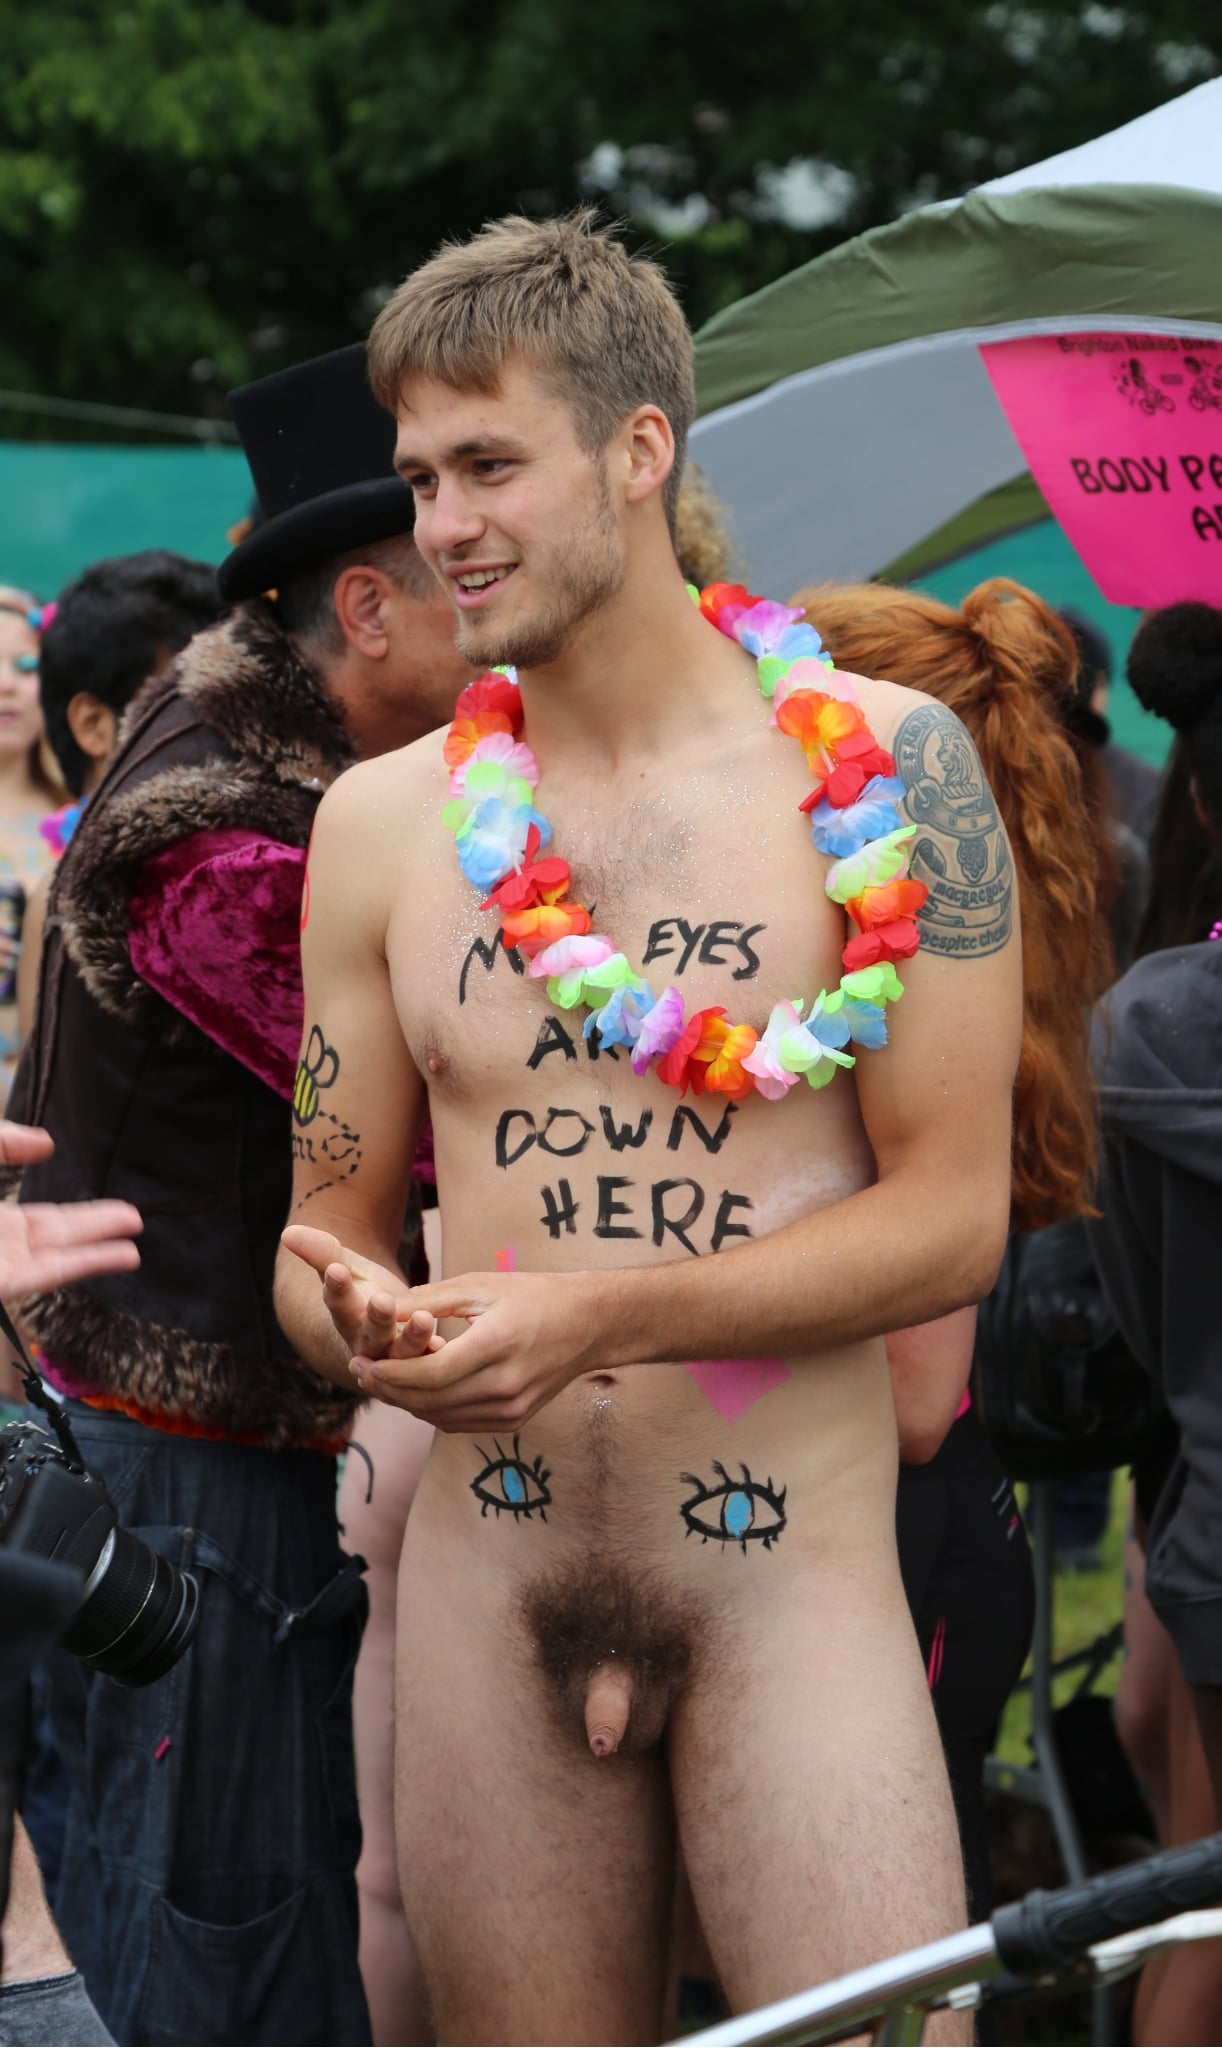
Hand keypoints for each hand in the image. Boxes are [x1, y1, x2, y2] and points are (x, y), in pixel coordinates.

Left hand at [0, 1120, 141, 1293]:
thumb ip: (6, 1142)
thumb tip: (48, 1143)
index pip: (43, 1219)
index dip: (80, 1214)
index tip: (117, 1207)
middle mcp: (4, 1244)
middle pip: (62, 1237)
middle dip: (100, 1226)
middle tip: (135, 1217)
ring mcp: (6, 1264)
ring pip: (63, 1258)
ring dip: (104, 1249)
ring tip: (137, 1238)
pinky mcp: (5, 1283)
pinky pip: (52, 1274)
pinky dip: (90, 1263)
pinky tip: (123, 1255)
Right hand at [280, 1224, 443, 1373]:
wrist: (381, 1332)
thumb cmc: (362, 1293)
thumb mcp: (346, 1270)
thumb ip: (321, 1252)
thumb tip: (288, 1233)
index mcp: (346, 1315)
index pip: (337, 1301)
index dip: (335, 1287)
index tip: (335, 1270)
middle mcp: (366, 1341)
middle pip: (369, 1332)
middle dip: (376, 1318)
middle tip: (382, 1301)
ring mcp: (392, 1357)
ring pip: (400, 1353)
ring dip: (412, 1338)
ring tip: (424, 1319)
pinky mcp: (418, 1365)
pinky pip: (426, 1365)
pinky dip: (433, 1355)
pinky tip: (442, 1345)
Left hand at [343, 1269, 601, 1431]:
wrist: (589, 1325)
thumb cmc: (533, 1296)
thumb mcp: (480, 1285)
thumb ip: (428, 1301)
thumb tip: (380, 1310)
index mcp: (498, 1345)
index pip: (430, 1373)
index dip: (390, 1372)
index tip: (360, 1361)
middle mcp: (505, 1385)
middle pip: (430, 1401)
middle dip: (388, 1389)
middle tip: (359, 1371)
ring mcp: (511, 1409)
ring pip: (440, 1417)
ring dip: (405, 1402)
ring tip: (380, 1379)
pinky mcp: (513, 1420)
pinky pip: (458, 1422)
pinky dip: (431, 1409)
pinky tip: (415, 1390)